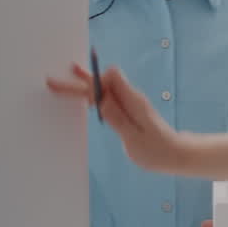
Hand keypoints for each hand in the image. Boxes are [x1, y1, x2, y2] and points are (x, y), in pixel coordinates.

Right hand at [46, 64, 189, 174]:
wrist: (175, 154)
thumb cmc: (157, 150)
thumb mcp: (134, 138)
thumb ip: (118, 119)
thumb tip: (101, 100)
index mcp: (131, 101)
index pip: (107, 81)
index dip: (90, 83)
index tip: (73, 87)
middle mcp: (130, 98)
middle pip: (102, 82)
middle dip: (79, 81)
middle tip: (52, 81)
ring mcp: (130, 103)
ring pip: (104, 87)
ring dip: (86, 82)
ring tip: (69, 72)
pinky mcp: (129, 110)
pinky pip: (108, 96)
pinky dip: (95, 92)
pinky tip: (85, 92)